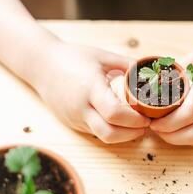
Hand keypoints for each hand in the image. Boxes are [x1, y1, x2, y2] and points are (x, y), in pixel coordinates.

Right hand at [32, 41, 149, 142]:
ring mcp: (75, 118)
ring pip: (103, 137)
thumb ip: (127, 65)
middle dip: (132, 134)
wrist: (41, 65)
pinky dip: (111, 130)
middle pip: (109, 134)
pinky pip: (95, 133)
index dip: (135, 120)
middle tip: (146, 125)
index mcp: (90, 88)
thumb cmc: (73, 57)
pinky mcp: (73, 124)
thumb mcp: (103, 56)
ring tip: (137, 125)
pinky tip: (120, 122)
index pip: (115, 113)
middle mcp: (81, 107)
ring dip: (123, 135)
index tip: (147, 116)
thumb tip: (151, 73)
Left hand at [150, 46, 192, 145]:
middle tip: (154, 127)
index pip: (184, 116)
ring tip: (165, 129)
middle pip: (190, 135)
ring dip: (178, 139)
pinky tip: (182, 128)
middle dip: (168, 136)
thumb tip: (157, 78)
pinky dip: (191, 136)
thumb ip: (180, 68)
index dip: (165, 123)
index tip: (151, 119)